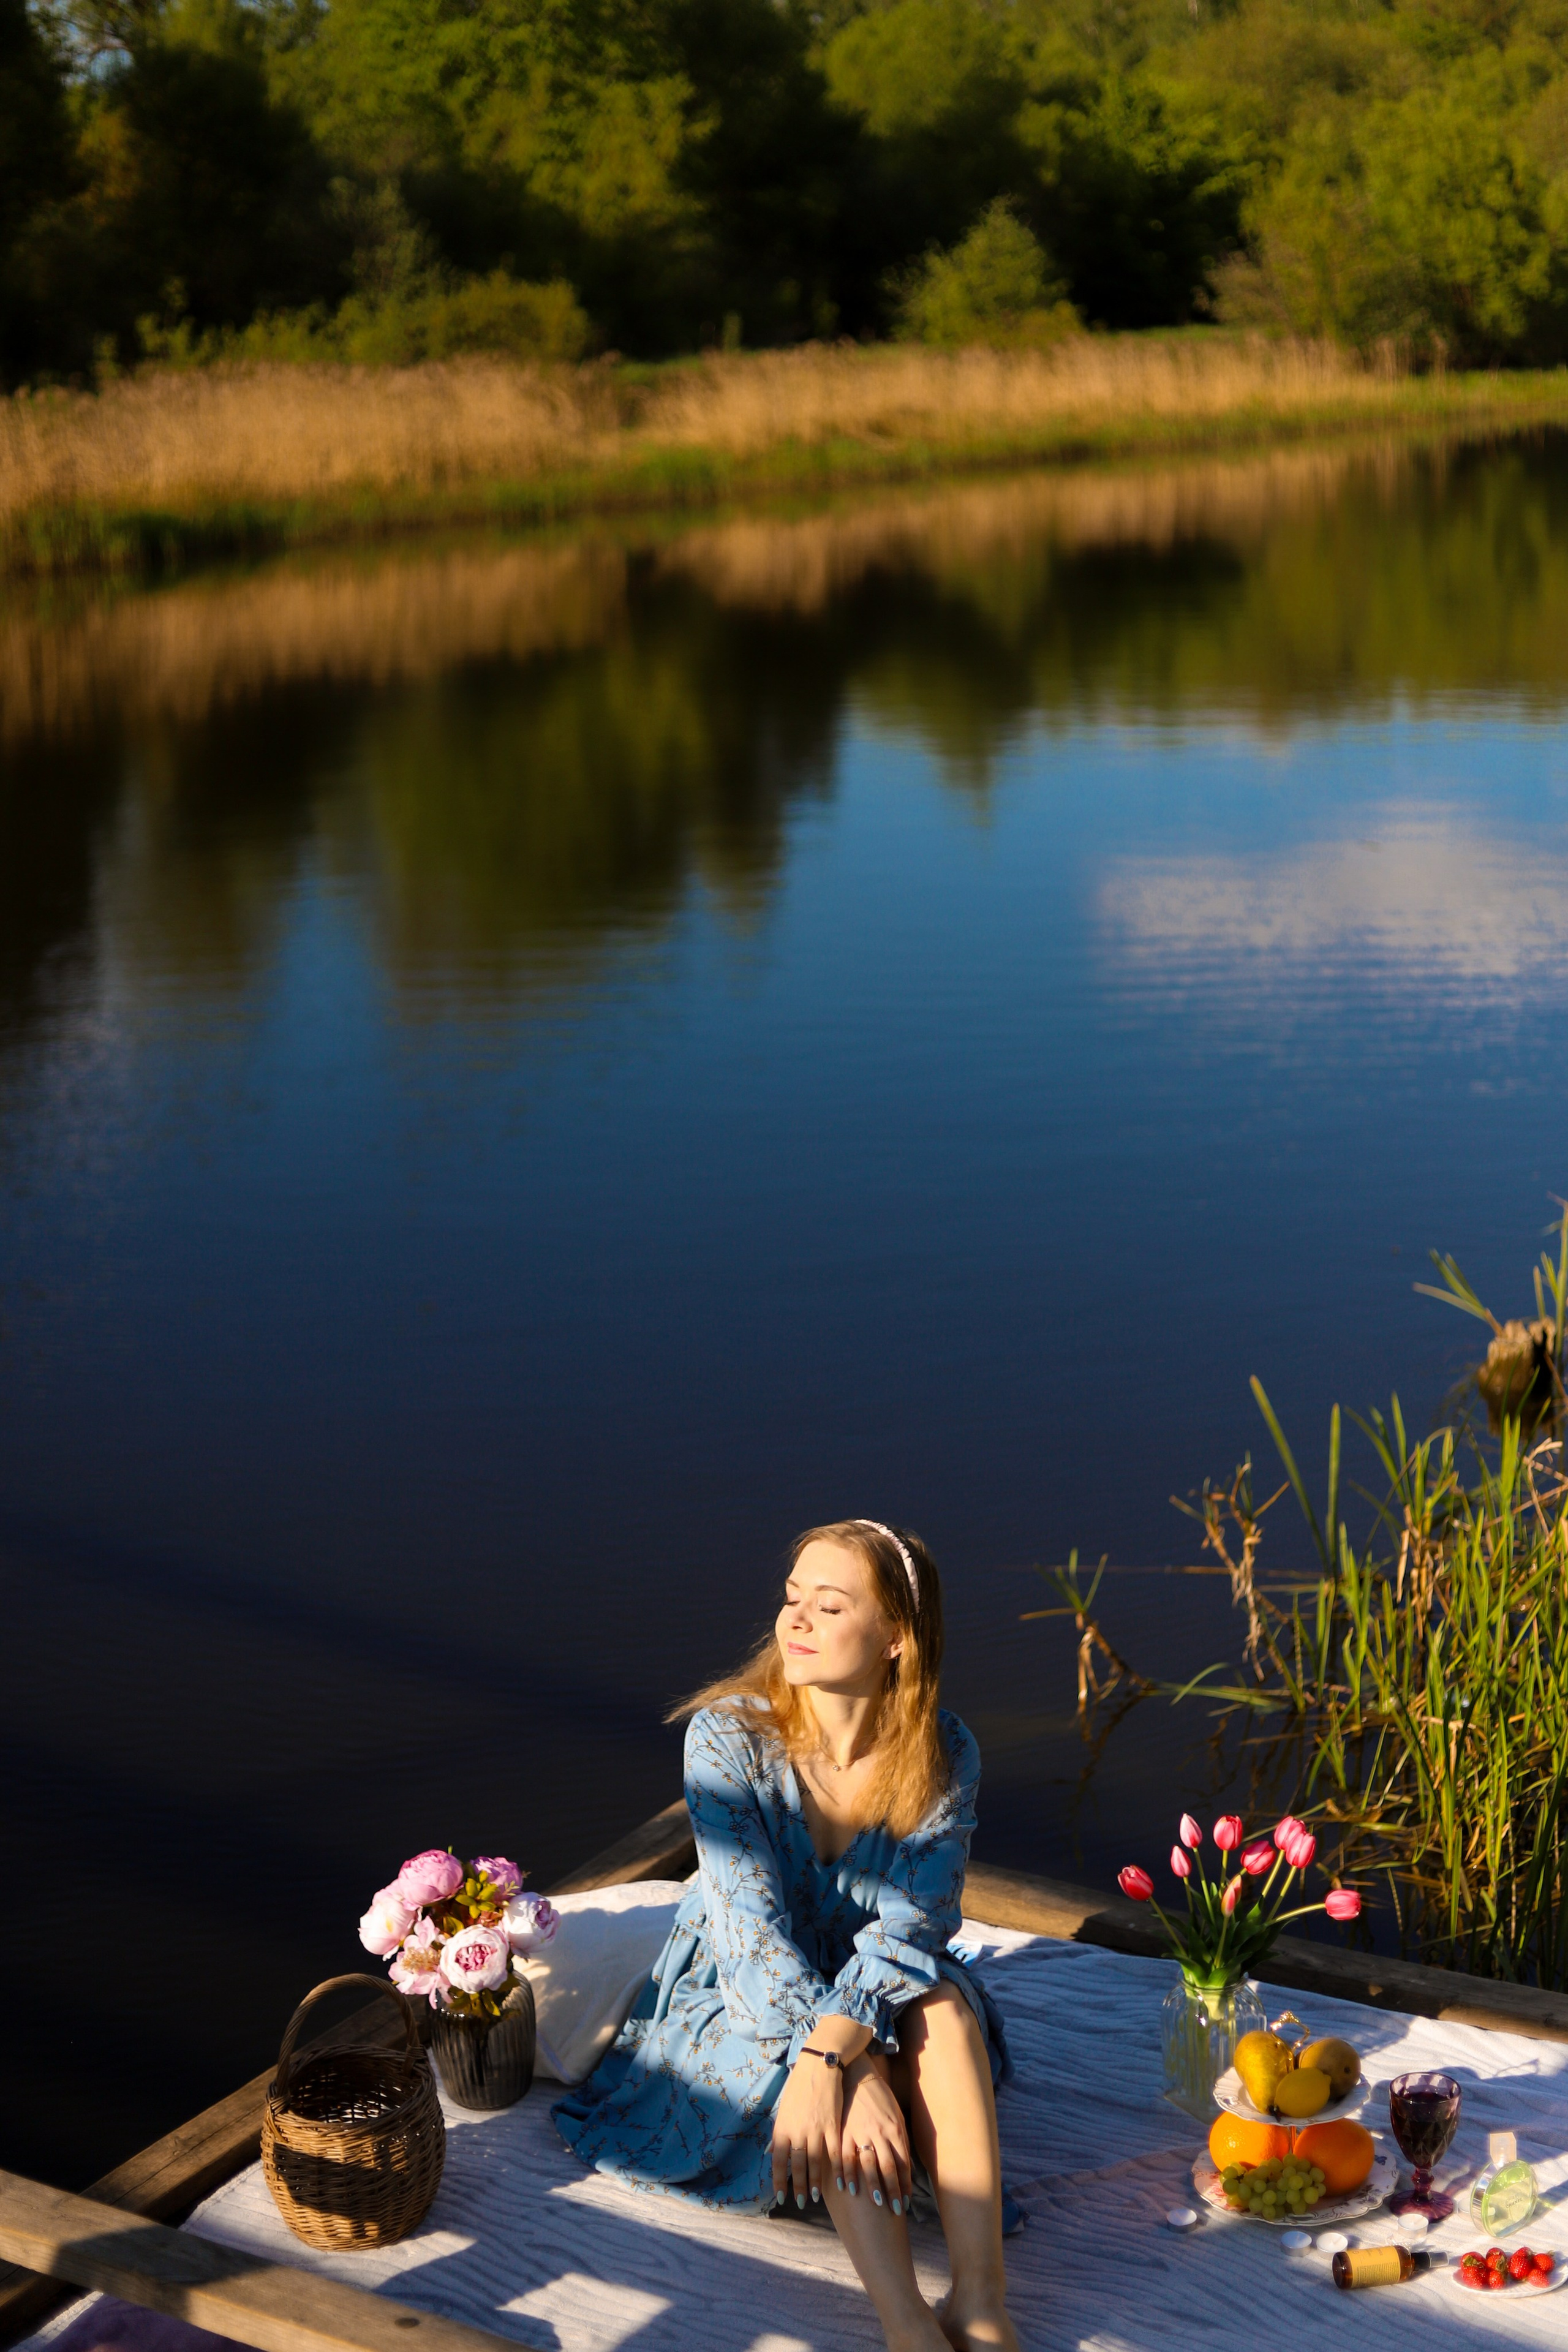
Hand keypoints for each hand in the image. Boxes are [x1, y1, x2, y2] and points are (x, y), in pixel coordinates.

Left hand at [771, 2052, 842, 2209]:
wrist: (819, 2066)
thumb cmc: (799, 2087)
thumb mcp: (784, 2110)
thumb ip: (779, 2134)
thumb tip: (770, 2154)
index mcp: (783, 2127)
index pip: (778, 2161)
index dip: (779, 2181)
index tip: (781, 2197)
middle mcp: (798, 2131)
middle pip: (797, 2166)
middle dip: (798, 2187)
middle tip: (800, 2203)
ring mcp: (817, 2130)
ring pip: (815, 2164)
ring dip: (814, 2183)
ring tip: (814, 2198)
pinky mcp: (833, 2126)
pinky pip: (834, 2154)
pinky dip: (835, 2171)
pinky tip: (836, 2183)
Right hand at [840, 2059, 911, 2213]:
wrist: (857, 2075)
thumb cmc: (880, 2097)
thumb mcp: (897, 2115)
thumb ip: (901, 2142)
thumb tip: (908, 2169)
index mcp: (895, 2129)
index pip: (903, 2163)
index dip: (905, 2184)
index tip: (906, 2203)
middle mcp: (880, 2133)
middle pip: (888, 2167)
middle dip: (893, 2191)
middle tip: (896, 2211)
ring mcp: (861, 2132)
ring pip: (868, 2164)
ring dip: (872, 2186)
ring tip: (877, 2205)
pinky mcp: (844, 2131)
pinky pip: (844, 2156)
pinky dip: (846, 2173)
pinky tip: (847, 2188)